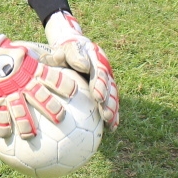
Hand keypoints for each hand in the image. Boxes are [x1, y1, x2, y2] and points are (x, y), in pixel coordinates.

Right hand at [0, 7, 78, 139]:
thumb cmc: (15, 52)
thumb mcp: (33, 50)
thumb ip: (48, 55)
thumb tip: (62, 55)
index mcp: (34, 70)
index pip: (52, 77)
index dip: (63, 84)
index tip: (74, 93)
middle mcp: (23, 82)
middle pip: (39, 96)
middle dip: (50, 107)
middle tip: (60, 119)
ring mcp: (9, 90)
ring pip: (18, 108)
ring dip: (24, 123)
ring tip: (30, 136)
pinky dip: (1, 125)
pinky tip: (4, 137)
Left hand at [43, 11, 120, 129]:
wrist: (71, 49)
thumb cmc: (65, 51)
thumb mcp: (66, 49)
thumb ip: (72, 55)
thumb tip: (82, 65)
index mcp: (96, 57)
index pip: (100, 71)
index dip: (100, 84)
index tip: (97, 97)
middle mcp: (104, 69)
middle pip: (109, 86)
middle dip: (109, 101)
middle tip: (105, 114)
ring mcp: (106, 80)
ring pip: (112, 96)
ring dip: (112, 109)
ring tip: (110, 122)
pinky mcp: (105, 90)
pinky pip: (109, 103)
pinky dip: (112, 114)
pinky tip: (111, 128)